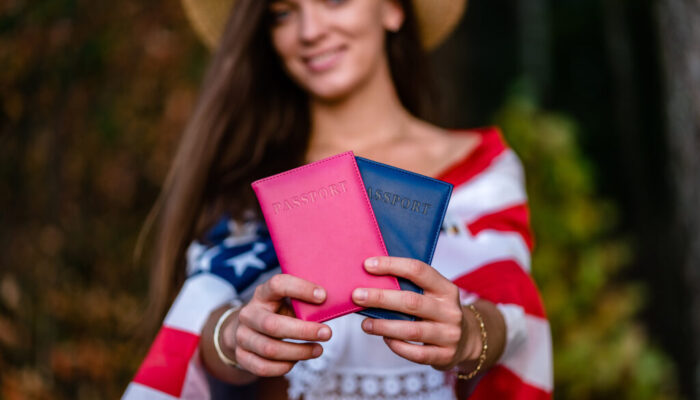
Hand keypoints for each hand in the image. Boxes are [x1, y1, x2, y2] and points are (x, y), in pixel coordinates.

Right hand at [223, 274, 332, 376]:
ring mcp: (242, 336)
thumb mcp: (286, 303)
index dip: (300, 289)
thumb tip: (328, 310)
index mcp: (263, 294)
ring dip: (298, 352)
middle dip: (304, 331)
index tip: (323, 296)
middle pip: (273, 325)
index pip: (277, 285)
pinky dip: (284, 366)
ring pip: (270, 349)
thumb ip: (302, 305)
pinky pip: (263, 367)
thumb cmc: (276, 314)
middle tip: (327, 333)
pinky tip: (297, 360)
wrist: (247, 330)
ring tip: (318, 349)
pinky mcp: (241, 356)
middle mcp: (248, 314)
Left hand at [351, 256, 480, 369]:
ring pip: (411, 330)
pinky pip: (416, 353)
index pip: (419, 270)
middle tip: (357, 296)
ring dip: (383, 326)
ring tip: (365, 324)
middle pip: (411, 302)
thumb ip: (410, 286)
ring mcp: (449, 335)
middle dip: (381, 298)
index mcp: (446, 289)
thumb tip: (371, 279)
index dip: (392, 265)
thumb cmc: (438, 311)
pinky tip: (384, 338)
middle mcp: (450, 311)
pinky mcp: (444, 356)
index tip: (367, 265)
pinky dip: (397, 346)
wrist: (467, 339)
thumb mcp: (433, 294)